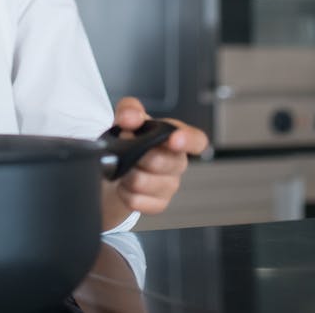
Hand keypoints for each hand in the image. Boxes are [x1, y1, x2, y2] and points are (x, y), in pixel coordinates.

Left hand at [111, 97, 209, 214]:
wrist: (118, 167)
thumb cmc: (130, 139)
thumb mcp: (127, 118)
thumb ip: (129, 110)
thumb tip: (130, 118)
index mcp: (176, 137)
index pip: (196, 140)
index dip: (188, 140)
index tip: (174, 139)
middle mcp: (177, 162)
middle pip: (161, 162)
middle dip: (137, 156)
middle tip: (125, 150)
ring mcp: (170, 185)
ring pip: (144, 182)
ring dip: (126, 175)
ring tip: (123, 167)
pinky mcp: (158, 204)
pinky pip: (137, 201)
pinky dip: (124, 192)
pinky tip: (124, 184)